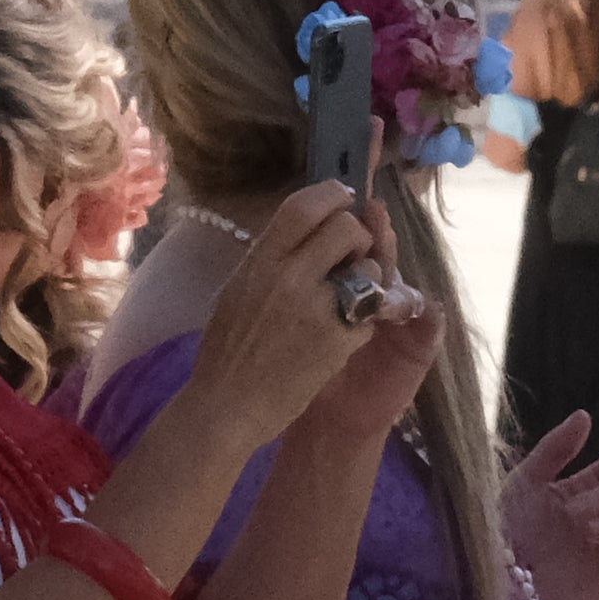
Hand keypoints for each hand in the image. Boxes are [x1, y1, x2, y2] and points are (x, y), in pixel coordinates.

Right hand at [189, 185, 429, 447]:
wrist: (228, 405)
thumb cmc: (227, 350)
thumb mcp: (238, 289)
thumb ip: (270, 258)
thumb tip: (303, 231)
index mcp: (261, 261)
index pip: (303, 206)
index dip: (331, 194)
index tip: (345, 198)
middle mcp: (290, 277)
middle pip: (346, 228)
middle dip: (359, 237)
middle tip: (354, 254)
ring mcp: (317, 309)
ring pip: (369, 271)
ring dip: (370, 281)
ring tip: (351, 299)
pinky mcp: (338, 342)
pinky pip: (372, 314)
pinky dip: (366, 321)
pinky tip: (346, 333)